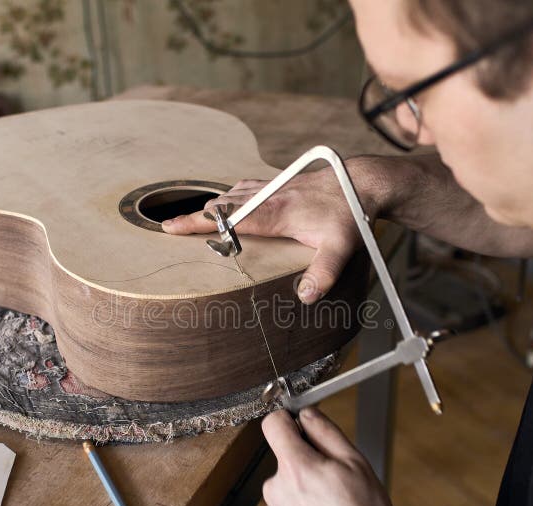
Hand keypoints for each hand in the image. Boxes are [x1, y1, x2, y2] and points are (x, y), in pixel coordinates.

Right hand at [162, 165, 369, 303]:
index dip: (196, 223)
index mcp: (273, 212)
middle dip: (195, 216)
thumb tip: (306, 297)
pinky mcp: (278, 183)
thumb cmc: (350, 214)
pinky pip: (243, 187)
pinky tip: (228, 201)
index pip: (225, 217)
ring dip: (210, 206)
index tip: (170, 227)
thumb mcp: (341, 247)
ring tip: (192, 220)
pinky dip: (228, 196)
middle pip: (220, 204)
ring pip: (229, 194)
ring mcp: (271, 187)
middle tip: (172, 230)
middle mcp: (267, 196)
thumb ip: (323, 273)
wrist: (362, 182)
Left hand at [261, 408, 429, 505]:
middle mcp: (275, 492)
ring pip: (285, 491)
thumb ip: (325, 432)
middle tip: (334, 483)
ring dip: (302, 494)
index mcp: (296, 468)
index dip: (286, 420)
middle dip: (305, 465)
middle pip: (284, 462)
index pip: (273, 424)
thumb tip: (306, 415)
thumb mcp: (356, 464)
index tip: (296, 425)